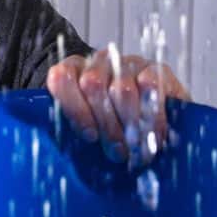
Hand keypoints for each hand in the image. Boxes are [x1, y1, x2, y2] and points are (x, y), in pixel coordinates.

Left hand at [46, 48, 190, 165]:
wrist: (151, 119)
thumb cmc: (112, 129)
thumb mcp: (89, 132)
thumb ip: (74, 134)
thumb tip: (74, 154)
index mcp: (73, 72)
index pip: (61, 78)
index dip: (74, 108)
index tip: (89, 136)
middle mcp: (99, 62)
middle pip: (92, 85)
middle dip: (107, 125)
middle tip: (117, 152)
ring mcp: (127, 63)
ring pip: (122, 89)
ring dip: (130, 125)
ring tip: (136, 150)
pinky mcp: (155, 68)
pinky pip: (150, 86)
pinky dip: (152, 116)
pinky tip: (154, 135)